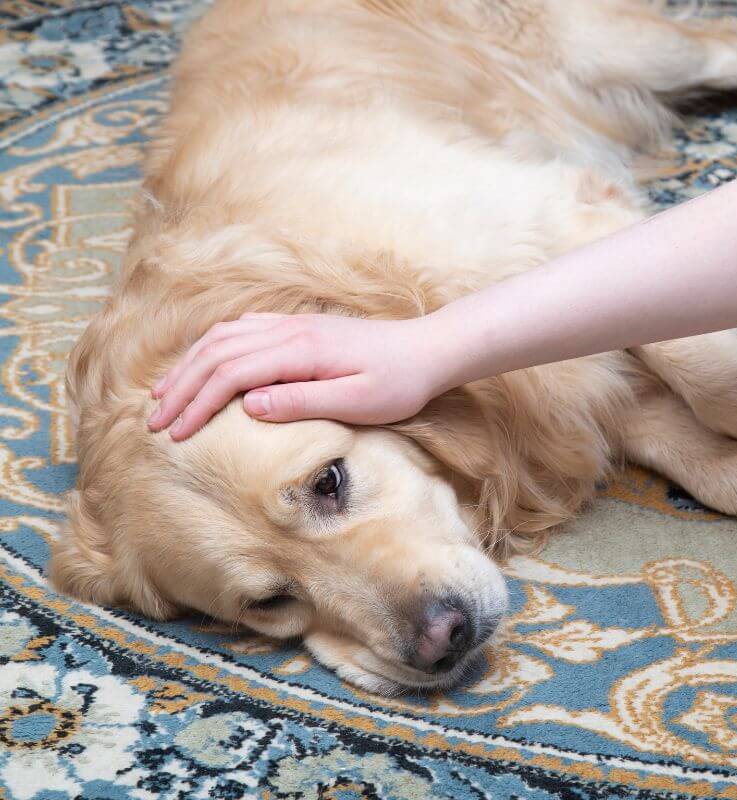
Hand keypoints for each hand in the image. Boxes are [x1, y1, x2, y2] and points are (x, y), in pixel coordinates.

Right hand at [147, 312, 444, 439]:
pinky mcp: (300, 327)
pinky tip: (205, 361)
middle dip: (181, 386)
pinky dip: (214, 346)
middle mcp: (289, 330)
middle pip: (217, 352)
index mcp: (300, 351)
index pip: (231, 374)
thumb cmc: (400, 382)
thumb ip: (303, 402)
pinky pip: (243, 329)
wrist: (428, 349)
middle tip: (154, 420)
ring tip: (165, 393)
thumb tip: (249, 406)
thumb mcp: (358, 402)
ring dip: (190, 364)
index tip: (174, 434)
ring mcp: (293, 324)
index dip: (197, 403)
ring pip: (224, 337)